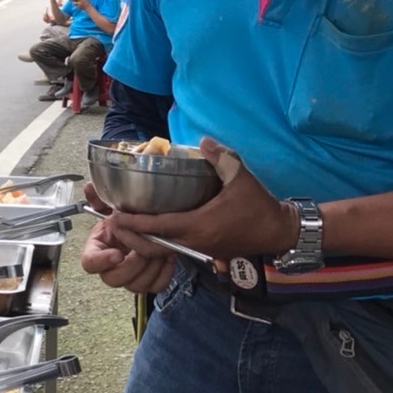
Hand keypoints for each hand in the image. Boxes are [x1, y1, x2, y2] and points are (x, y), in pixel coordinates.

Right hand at [79, 182, 175, 292]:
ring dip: (150, 268)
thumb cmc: (127, 220)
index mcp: (98, 249)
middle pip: (113, 279)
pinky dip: (164, 273)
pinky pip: (155, 286)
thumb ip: (100, 198)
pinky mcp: (148, 281)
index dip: (102, 261)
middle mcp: (111, 267)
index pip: (89, 263)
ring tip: (159, 250)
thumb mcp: (112, 206)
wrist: (145, 228)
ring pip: (136, 285)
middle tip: (143, 252)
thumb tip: (89, 188)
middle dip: (131, 265)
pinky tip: (167, 258)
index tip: (117, 253)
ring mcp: (129, 277)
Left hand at [105, 137, 298, 258]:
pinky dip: (159, 241)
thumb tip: (203, 141)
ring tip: (126, 225)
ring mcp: (200, 249)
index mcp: (199, 225)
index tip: (115, 215)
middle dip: (132, 234)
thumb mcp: (241, 177)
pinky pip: (175, 248)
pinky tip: (150, 228)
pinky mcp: (205, 251)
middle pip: (155, 243)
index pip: (159, 226)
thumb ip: (221, 158)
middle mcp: (195, 241)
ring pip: (164, 248)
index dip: (135, 222)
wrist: (278, 232)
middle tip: (113, 222)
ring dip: (144, 239)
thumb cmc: (259, 206)